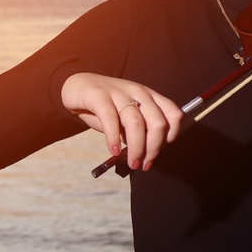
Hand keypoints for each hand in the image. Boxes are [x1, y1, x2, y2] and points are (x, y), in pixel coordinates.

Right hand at [61, 72, 182, 170]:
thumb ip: (138, 132)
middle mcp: (138, 92)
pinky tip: (114, 150)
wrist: (77, 87)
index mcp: (150, 97)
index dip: (171, 137)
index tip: (158, 152)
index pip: (174, 115)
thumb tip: (147, 155)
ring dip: (136, 149)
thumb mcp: (126, 118)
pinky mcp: (99, 95)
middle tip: (144, 164)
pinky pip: (110, 119)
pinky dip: (114, 138)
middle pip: (157, 123)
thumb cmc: (105, 107)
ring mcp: (119, 92)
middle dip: (153, 149)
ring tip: (132, 163)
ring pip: (136, 123)